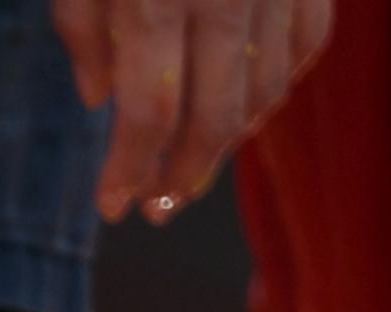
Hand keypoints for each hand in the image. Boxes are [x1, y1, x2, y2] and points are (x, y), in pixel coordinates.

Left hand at [51, 0, 333, 223]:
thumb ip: (83, 26)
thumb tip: (97, 101)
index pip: (150, 112)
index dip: (130, 169)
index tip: (112, 206)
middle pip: (215, 118)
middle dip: (183, 174)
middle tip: (157, 206)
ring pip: (266, 91)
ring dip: (229, 139)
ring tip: (192, 163)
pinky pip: (307, 45)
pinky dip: (276, 85)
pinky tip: (245, 107)